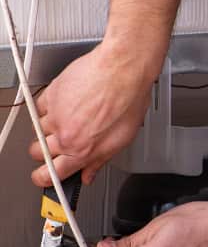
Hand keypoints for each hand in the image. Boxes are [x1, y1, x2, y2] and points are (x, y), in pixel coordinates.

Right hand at [29, 44, 154, 186]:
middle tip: (61, 143)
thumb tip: (88, 174)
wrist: (123, 68)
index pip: (50, 175)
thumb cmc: (129, 99)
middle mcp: (65, 135)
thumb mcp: (122, 139)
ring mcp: (55, 115)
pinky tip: (66, 103)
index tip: (45, 176)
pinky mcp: (50, 95)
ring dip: (50, 127)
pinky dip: (49, 107)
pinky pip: (40, 108)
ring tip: (70, 117)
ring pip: (38, 130)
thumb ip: (100, 160)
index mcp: (83, 150)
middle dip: (47, 151)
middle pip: (39, 153)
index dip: (45, 178)